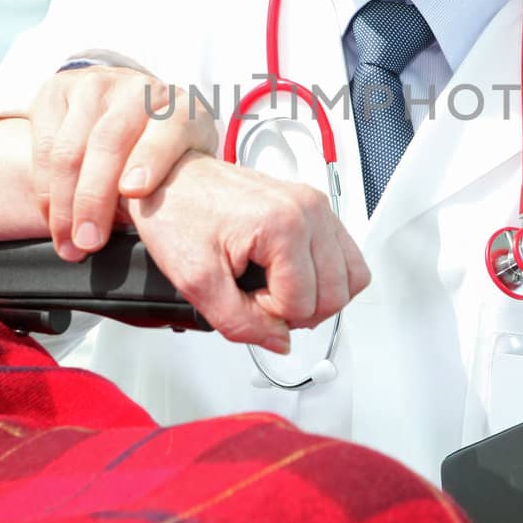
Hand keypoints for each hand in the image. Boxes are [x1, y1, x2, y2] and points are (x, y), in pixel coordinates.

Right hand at [30, 68, 216, 259]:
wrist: (132, 104)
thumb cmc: (165, 150)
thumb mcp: (185, 164)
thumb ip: (175, 186)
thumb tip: (155, 235)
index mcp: (181, 107)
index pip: (168, 130)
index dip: (150, 159)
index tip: (134, 191)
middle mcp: (137, 90)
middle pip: (108, 143)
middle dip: (94, 198)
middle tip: (89, 243)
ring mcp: (94, 85)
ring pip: (69, 149)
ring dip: (63, 204)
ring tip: (68, 244)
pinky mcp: (56, 92)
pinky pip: (44, 147)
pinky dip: (45, 190)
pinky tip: (52, 220)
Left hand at [128, 152, 370, 352]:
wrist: (170, 180)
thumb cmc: (177, 213)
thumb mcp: (195, 280)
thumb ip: (239, 322)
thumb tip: (279, 342)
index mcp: (283, 224)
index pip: (302, 304)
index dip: (268, 314)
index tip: (239, 296)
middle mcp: (309, 210)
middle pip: (334, 294)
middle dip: (296, 310)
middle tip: (257, 297)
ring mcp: (316, 205)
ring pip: (351, 278)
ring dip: (317, 297)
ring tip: (277, 289)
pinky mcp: (315, 207)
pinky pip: (347, 257)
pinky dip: (327, 278)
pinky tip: (293, 277)